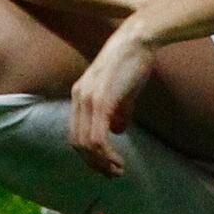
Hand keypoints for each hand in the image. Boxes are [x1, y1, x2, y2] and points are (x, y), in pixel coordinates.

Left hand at [66, 25, 156, 176]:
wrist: (138, 39)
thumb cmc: (133, 62)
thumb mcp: (124, 91)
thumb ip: (119, 111)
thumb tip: (118, 131)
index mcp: (80, 94)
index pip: (76, 133)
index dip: (88, 154)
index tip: (106, 165)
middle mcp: (78, 97)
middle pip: (76, 142)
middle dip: (93, 163)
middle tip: (112, 174)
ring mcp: (87, 99)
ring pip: (85, 144)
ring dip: (101, 163)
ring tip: (117, 170)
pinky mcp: (101, 101)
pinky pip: (97, 138)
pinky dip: (106, 155)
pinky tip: (118, 160)